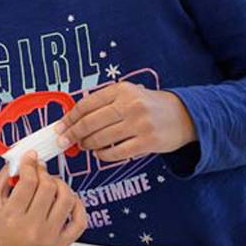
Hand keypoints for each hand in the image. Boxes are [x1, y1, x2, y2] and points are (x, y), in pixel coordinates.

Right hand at [0, 153, 87, 245]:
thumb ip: (4, 176)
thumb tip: (22, 158)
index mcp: (11, 216)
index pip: (29, 181)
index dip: (31, 164)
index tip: (31, 157)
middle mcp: (32, 228)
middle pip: (48, 188)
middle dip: (44, 172)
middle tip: (39, 170)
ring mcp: (49, 237)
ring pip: (67, 200)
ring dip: (61, 185)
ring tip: (52, 183)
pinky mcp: (61, 244)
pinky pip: (80, 221)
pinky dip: (78, 206)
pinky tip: (69, 199)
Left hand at [55, 83, 196, 161]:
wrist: (185, 115)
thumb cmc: (148, 105)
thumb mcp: (128, 94)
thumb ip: (103, 103)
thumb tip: (73, 119)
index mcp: (122, 90)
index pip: (86, 104)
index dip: (69, 117)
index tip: (59, 126)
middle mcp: (130, 105)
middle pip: (90, 122)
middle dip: (73, 133)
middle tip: (64, 140)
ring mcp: (140, 124)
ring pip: (101, 138)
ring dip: (87, 144)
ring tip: (83, 145)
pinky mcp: (148, 142)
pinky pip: (116, 152)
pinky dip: (103, 155)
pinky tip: (99, 153)